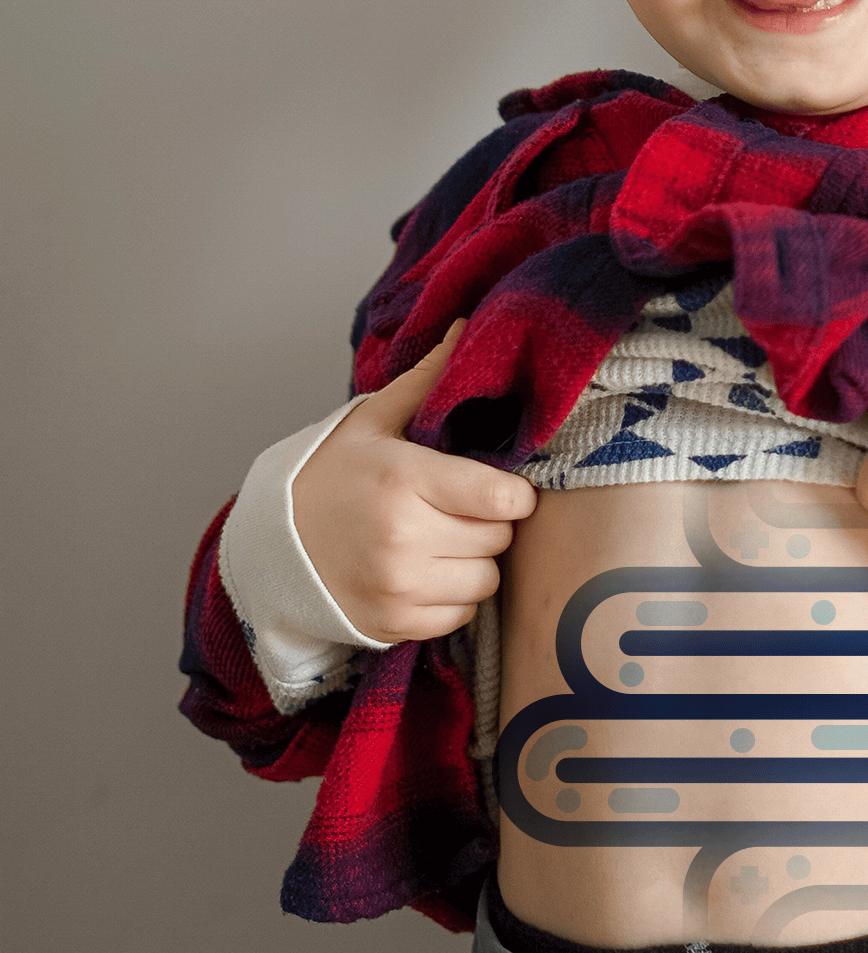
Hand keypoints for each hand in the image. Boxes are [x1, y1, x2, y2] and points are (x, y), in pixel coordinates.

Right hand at [293, 322, 537, 642]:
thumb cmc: (329, 476)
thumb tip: (469, 327)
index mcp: (405, 480)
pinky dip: (453, 597)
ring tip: (443, 540)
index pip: (504, 498)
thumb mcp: (372, 422)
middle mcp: (404, 538)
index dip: (514, 492)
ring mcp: (398, 587)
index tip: (500, 487)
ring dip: (475, 562)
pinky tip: (426, 571)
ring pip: (487, 580)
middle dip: (490, 523)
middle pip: (499, 538)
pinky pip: (461, 616)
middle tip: (461, 510)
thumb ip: (426, 381)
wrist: (267, 545)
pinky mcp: (393, 625)